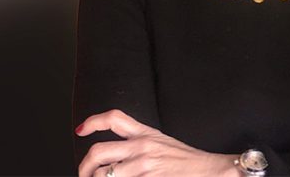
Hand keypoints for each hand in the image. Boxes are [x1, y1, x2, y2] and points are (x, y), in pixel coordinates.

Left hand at [75, 109, 238, 176]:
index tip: (80, 130)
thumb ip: (138, 143)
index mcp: (145, 134)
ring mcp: (144, 165)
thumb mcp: (162, 142)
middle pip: (98, 151)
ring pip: (105, 173)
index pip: (114, 118)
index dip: (92, 122)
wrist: (209, 169)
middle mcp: (142, 146)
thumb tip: (113, 158)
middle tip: (84, 174)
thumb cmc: (186, 160)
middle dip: (84, 167)